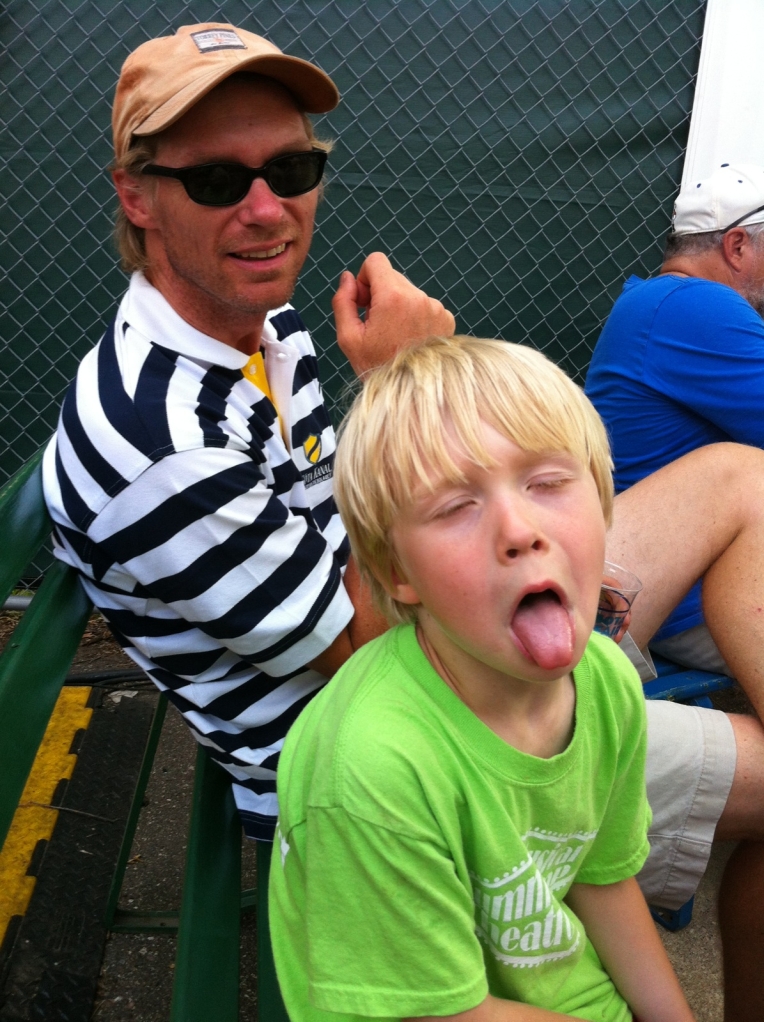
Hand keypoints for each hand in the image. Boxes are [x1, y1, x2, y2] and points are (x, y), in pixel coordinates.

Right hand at [332, 252, 455, 376]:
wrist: (411, 394)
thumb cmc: (377, 368)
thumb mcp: (349, 338)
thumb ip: (343, 302)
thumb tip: (348, 279)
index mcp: (393, 297)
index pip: (376, 261)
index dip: (365, 279)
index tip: (364, 302)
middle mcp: (419, 297)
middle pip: (393, 277)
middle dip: (381, 294)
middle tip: (376, 324)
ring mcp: (436, 308)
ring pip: (409, 293)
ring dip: (399, 307)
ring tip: (394, 336)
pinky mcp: (447, 319)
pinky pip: (425, 307)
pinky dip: (416, 318)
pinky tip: (410, 340)